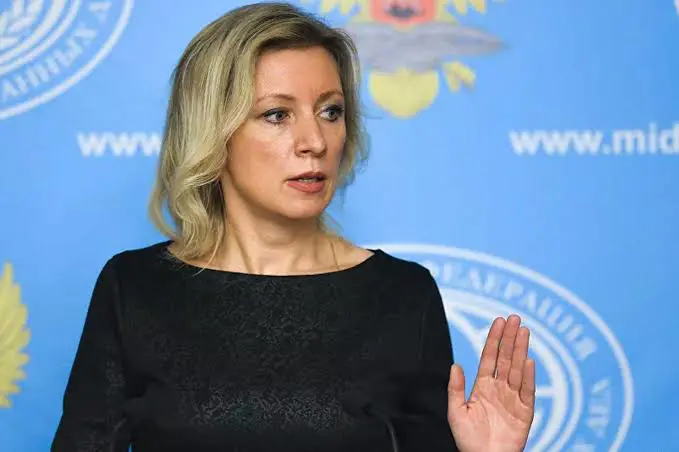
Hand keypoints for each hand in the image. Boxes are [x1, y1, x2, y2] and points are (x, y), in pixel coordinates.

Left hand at [446, 315, 534, 451]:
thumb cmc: (468, 440)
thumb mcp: (456, 412)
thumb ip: (455, 388)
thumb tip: (455, 365)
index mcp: (483, 387)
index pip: (490, 357)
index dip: (494, 339)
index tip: (498, 321)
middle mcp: (499, 389)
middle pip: (505, 358)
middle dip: (509, 338)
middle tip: (514, 318)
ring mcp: (513, 399)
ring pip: (517, 369)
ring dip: (520, 350)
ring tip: (523, 331)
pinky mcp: (525, 412)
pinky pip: (527, 391)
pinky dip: (528, 376)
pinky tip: (528, 360)